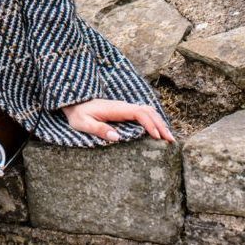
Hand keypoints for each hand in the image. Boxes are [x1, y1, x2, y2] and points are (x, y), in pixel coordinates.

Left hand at [60, 98, 175, 142]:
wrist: (73, 103)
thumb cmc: (78, 114)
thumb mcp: (83, 123)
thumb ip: (98, 129)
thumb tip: (116, 137)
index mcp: (115, 108)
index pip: (139, 113)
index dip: (150, 124)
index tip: (157, 137)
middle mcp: (122, 106)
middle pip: (148, 111)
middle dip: (161, 124)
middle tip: (171, 140)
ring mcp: (124, 108)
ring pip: (147, 111)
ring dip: (159, 122)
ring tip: (169, 137)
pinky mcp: (124, 111)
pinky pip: (143, 114)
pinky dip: (154, 121)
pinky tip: (158, 131)